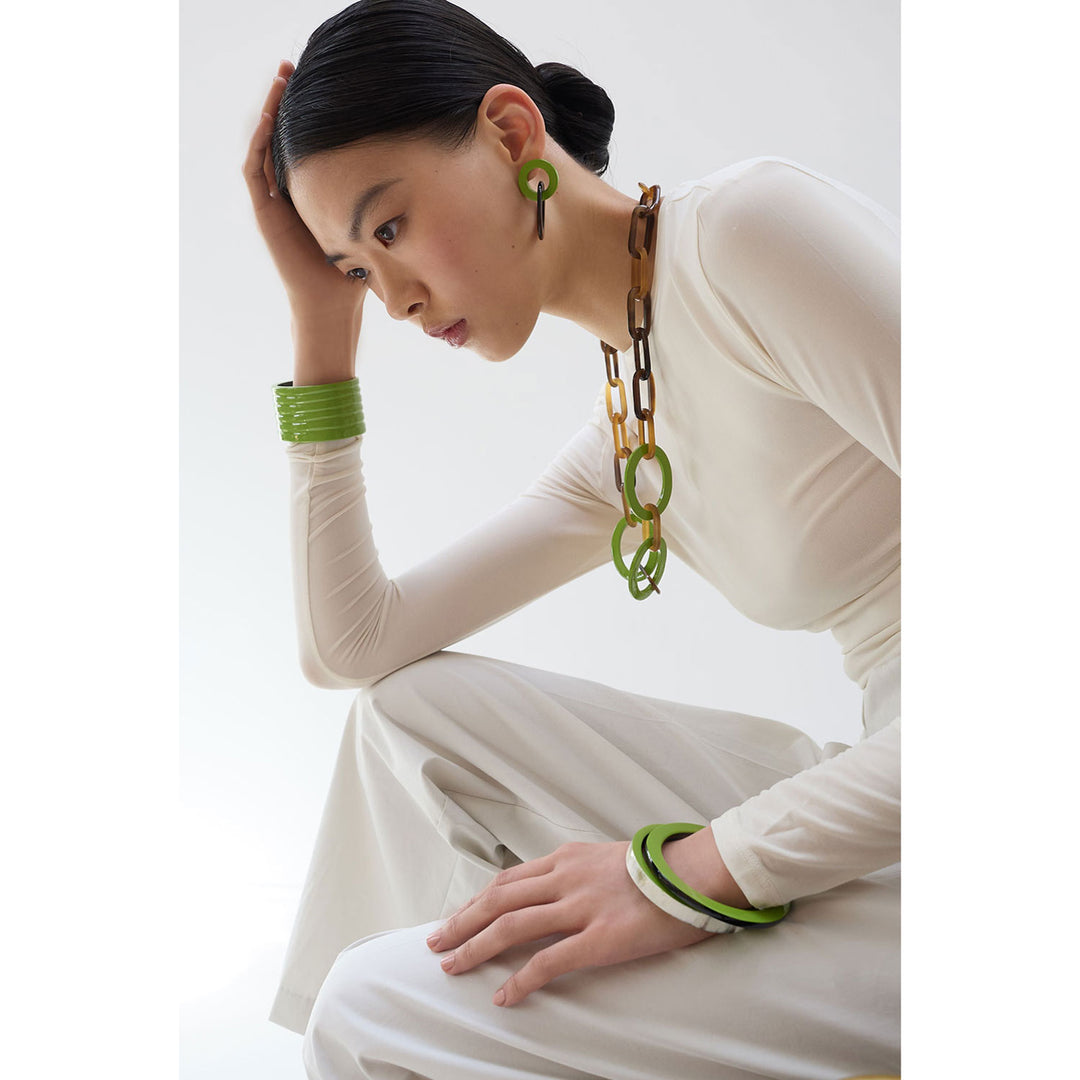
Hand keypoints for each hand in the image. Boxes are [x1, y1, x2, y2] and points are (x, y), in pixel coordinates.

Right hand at [242, 60, 368, 326]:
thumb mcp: (370, 225)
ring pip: (263, 145)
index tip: (321, 85)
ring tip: (278, 81)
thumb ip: (379, 203)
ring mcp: (273, 201)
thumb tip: (419, 179)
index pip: (304, 143)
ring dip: (268, 112)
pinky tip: (267, 119)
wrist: (330, 303)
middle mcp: (289, 192)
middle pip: (281, 135)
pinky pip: (254, 169)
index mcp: (311, 192)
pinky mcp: (264, 212)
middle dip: (284, 101)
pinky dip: (258, 143)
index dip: (307, 114)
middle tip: (292, 67)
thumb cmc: (354, 273)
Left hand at [427, 839, 723, 1007]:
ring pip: (512, 926)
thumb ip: (581, 870)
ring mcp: (581, 906)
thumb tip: (563, 886)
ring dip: (475, 947)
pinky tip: (503, 997)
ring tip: (451, 965)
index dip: (477, 900)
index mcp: (568, 857)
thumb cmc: (662, 866)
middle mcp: (566, 877)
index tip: (458, 916)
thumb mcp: (611, 856)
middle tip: (436, 941)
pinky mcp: (600, 938)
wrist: (699, 871)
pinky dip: (520, 980)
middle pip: (498, 899)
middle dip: (462, 921)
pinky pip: (548, 962)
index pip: (508, 879)